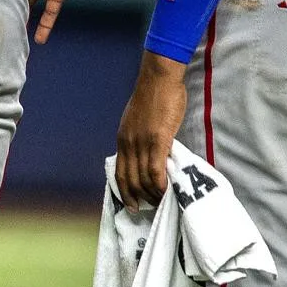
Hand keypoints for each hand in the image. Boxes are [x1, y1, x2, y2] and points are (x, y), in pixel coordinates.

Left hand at [115, 52, 187, 208]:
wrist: (158, 79)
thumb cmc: (153, 97)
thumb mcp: (138, 121)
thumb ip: (140, 138)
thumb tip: (147, 153)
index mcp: (122, 140)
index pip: (119, 173)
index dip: (125, 192)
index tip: (132, 205)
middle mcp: (128, 144)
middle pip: (130, 180)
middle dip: (139, 198)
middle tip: (150, 208)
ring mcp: (142, 143)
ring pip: (142, 178)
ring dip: (152, 193)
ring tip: (161, 202)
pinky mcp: (158, 140)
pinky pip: (156, 169)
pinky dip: (160, 184)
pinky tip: (167, 192)